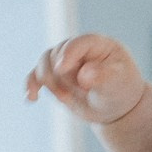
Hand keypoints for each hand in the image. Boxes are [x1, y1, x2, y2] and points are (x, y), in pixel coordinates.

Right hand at [25, 34, 144, 124]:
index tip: (61, 69)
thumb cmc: (120, 91)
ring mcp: (65, 61)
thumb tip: (84, 74)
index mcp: (98, 44)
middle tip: (74, 94)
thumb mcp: (117, 84)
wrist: (115, 108)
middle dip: (60, 76)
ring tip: (64, 99)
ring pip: (43, 63)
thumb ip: (103, 77)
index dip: (67, 54)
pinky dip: (31, 85)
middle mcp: (78, 49)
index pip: (77, 43)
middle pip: (56, 53)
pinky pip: (36, 76)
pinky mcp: (54, 75)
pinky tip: (31, 98)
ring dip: (48, 83)